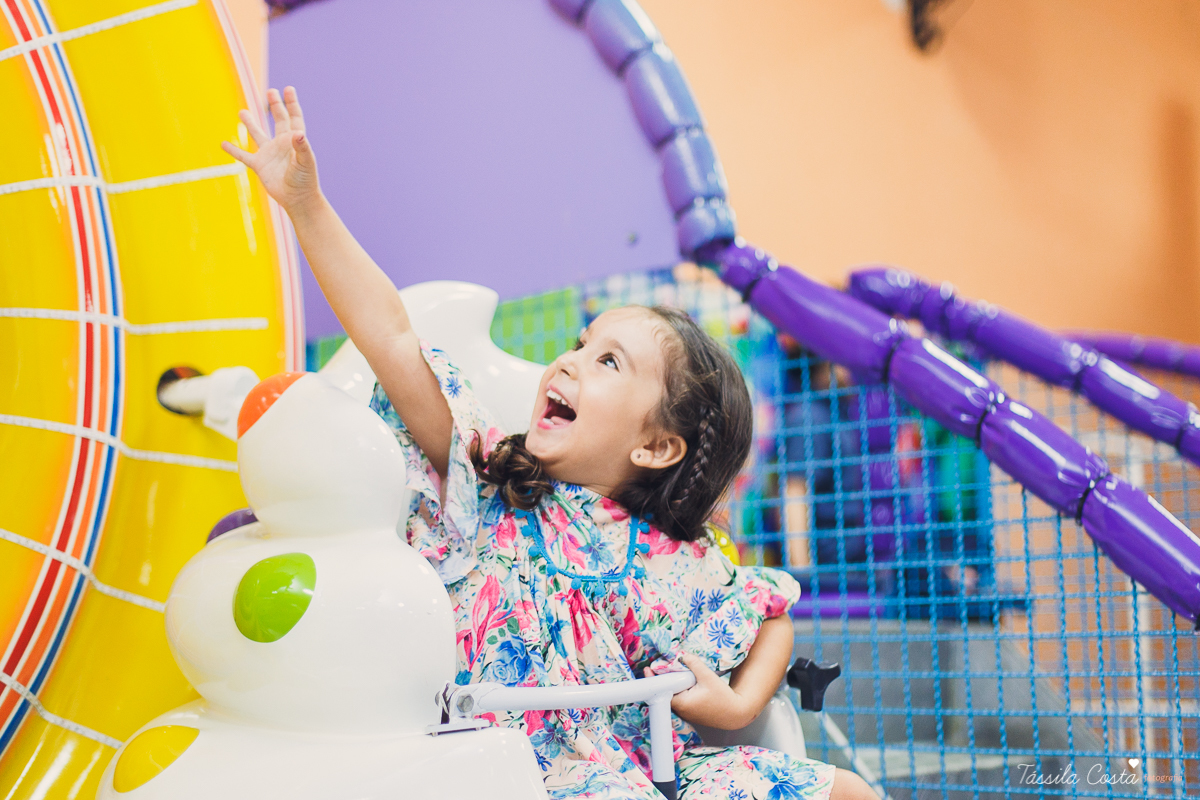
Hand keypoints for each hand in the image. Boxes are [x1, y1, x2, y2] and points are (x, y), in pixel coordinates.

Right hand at [221, 86, 320, 214]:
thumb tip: (299, 132)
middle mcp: (282, 144)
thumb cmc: (305, 181)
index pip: (294, 118)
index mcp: (295, 140)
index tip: (288, 89)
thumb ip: (302, 147)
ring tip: (242, 112)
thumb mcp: (305, 162)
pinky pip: (244, 156)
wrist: (297, 199)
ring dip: (250, 123)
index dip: (292, 104)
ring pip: (258, 134)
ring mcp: (270, 154)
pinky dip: (233, 150)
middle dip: (275, 106)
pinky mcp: (260, 166)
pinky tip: (223, 144)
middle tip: (271, 91)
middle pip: (279, 120)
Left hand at [649, 652, 754, 730]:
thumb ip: (694, 664)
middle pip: (666, 691)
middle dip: (665, 678)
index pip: (662, 690)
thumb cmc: (724, 698)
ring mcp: (685, 713)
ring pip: (673, 695)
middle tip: (663, 665)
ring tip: (676, 671)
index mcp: (682, 703)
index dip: (655, 678)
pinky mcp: (691, 712)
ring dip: (674, 684)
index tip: (649, 668)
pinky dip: (680, 689)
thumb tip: (683, 655)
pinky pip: (680, 698)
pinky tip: (686, 681)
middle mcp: (681, 710)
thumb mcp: (708, 677)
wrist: (736, 713)